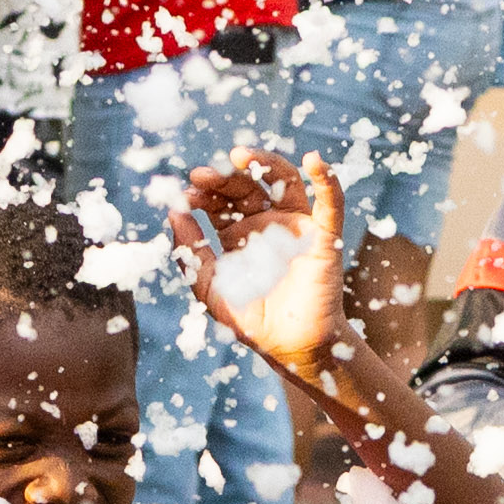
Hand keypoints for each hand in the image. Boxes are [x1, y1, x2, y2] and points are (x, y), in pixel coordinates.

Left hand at [181, 146, 351, 377]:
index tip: (184, 196)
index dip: (203, 193)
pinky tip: (315, 160)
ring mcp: (296, 226)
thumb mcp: (208, 287)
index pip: (219, 201)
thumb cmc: (251, 321)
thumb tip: (172, 213)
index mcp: (239, 233)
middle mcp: (268, 223)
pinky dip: (326, 180)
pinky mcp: (323, 237)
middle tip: (202, 175)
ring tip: (240, 156)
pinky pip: (330, 204)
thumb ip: (190, 252)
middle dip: (223, 177)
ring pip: (285, 181)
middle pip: (246, 186)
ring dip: (265, 163)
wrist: (290, 348)